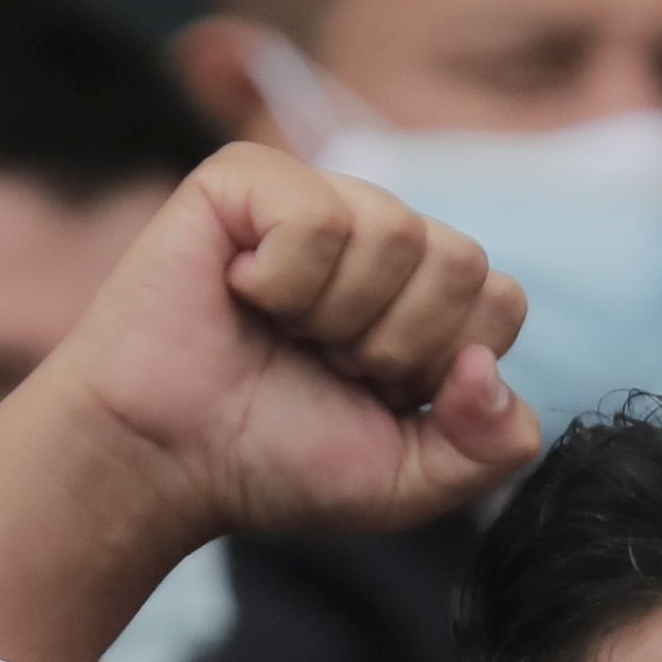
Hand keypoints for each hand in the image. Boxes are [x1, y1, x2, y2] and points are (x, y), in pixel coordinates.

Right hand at [0, 145, 537, 661]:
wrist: (162, 461)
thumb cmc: (272, 463)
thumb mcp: (408, 482)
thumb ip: (490, 446)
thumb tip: (488, 368)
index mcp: (419, 301)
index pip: (499, 302)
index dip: (443, 367)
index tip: (375, 396)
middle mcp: (376, 240)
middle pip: (461, 262)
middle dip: (396, 345)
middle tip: (324, 365)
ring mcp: (315, 202)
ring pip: (397, 232)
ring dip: (338, 316)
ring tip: (283, 332)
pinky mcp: (248, 179)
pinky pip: (319, 217)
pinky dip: (283, 281)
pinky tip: (239, 293)